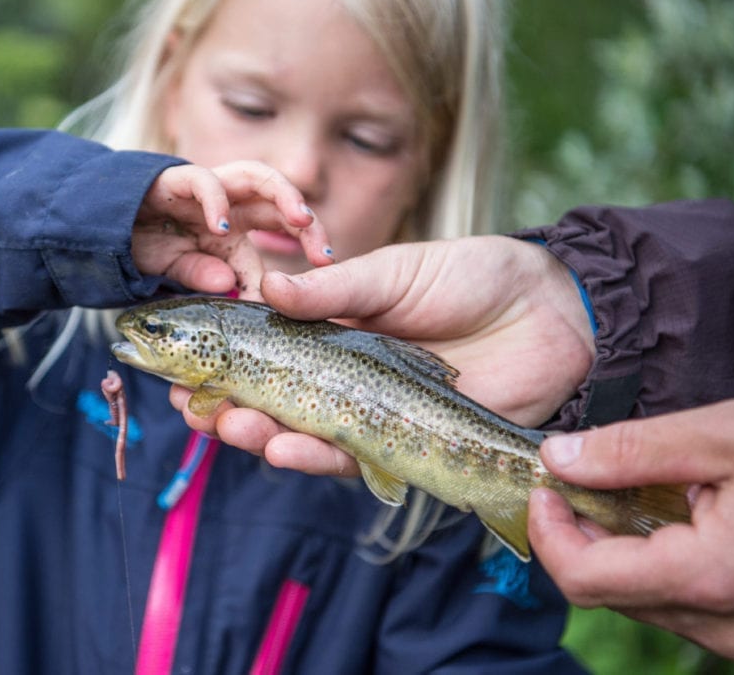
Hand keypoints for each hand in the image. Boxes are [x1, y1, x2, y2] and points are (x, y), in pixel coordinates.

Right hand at [132, 161, 332, 298]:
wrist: (100, 229)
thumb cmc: (145, 249)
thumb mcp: (181, 272)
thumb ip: (206, 277)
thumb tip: (232, 289)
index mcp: (236, 223)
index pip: (282, 224)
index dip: (308, 240)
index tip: (327, 265)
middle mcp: (226, 201)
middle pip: (277, 197)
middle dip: (306, 219)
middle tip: (324, 252)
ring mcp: (203, 188)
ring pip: (253, 175)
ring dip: (281, 195)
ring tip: (300, 220)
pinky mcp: (172, 181)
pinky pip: (201, 181)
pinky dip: (215, 202)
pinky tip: (223, 227)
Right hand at [171, 237, 595, 474]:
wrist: (549, 311)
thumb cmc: (470, 279)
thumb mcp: (394, 272)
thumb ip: (333, 289)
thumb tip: (266, 287)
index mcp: (333, 333)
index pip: (265, 354)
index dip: (223, 364)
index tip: (185, 366)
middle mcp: (344, 379)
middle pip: (273, 403)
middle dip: (228, 408)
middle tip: (195, 408)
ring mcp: (371, 415)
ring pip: (303, 436)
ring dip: (261, 437)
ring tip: (229, 426)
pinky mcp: (405, 447)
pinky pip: (352, 460)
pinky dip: (316, 457)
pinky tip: (283, 446)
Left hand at [529, 399, 733, 668]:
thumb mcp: (726, 435)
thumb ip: (633, 450)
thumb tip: (557, 458)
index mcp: (709, 576)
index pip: (584, 580)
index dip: (548, 533)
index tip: (544, 489)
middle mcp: (724, 625)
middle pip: (608, 593)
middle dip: (580, 537)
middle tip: (579, 483)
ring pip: (643, 602)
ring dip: (619, 551)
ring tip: (634, 495)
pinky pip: (681, 607)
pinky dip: (658, 566)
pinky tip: (676, 522)